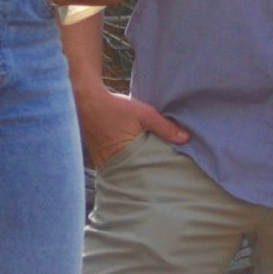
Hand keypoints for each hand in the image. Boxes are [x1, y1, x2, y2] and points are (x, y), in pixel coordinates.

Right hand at [73, 82, 191, 166]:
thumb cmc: (115, 107)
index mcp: (123, 156)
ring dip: (135, 166)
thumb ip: (165, 127)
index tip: (168, 173)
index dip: (156, 172)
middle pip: (134, 172)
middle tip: (162, 172)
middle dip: (147, 171)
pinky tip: (134, 157)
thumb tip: (186, 138)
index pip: (145, 171)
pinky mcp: (97, 156)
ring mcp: (101, 161)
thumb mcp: (145, 114)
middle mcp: (109, 163)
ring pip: (124, 169)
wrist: (86, 100)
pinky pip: (114, 163)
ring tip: (151, 165)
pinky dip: (124, 161)